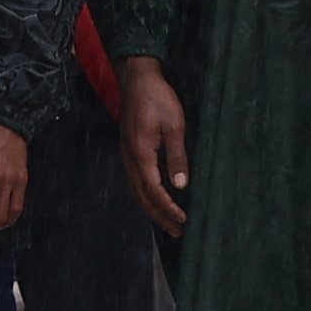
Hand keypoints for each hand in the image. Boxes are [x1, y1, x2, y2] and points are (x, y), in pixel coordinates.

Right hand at [119, 60, 189, 238]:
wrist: (136, 78)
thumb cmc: (158, 97)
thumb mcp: (174, 125)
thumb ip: (177, 156)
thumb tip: (181, 185)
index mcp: (141, 153)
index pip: (154, 191)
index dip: (168, 208)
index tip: (184, 221)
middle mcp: (130, 158)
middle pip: (143, 197)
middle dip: (160, 216)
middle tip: (179, 232)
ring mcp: (127, 155)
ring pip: (137, 191)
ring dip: (153, 209)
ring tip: (170, 224)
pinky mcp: (129, 151)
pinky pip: (136, 181)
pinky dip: (147, 196)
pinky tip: (157, 200)